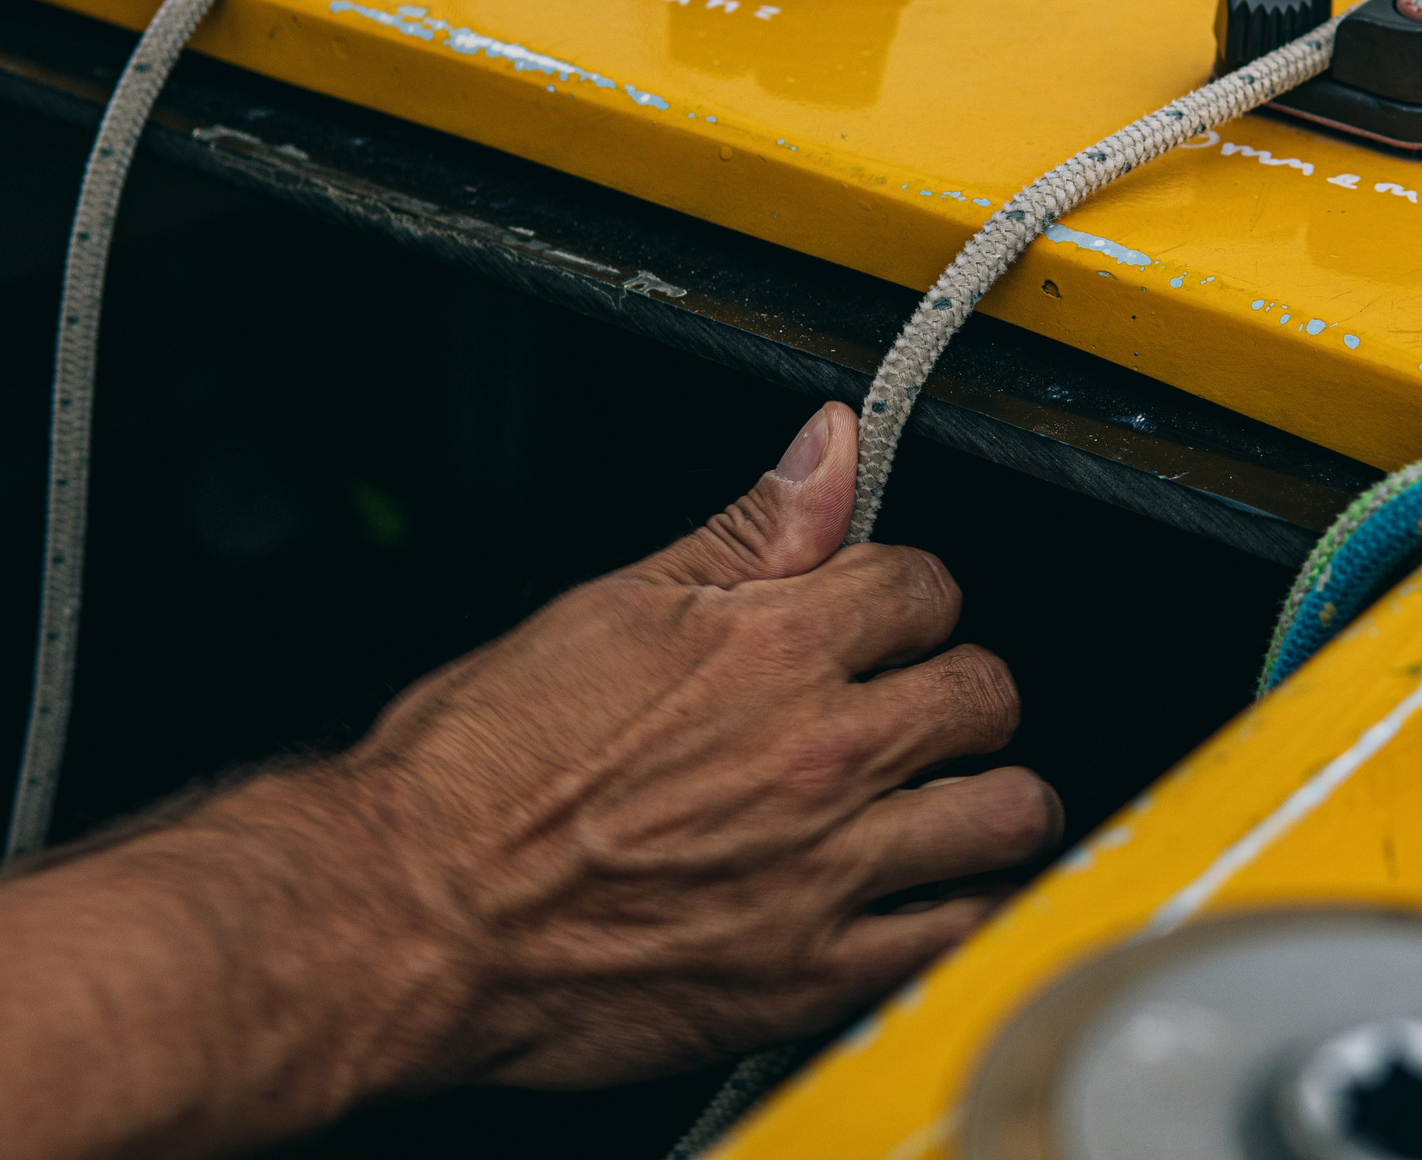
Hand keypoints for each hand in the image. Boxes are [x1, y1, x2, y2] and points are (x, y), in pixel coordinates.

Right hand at [337, 399, 1061, 1089]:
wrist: (412, 912)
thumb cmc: (482, 772)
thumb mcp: (611, 604)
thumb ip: (749, 529)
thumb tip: (830, 447)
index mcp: (773, 648)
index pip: (927, 586)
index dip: (908, 596)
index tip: (887, 618)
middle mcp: (820, 753)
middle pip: (987, 692)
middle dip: (961, 687)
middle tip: (921, 707)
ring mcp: (827, 868)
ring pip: (1009, 812)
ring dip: (991, 796)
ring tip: (951, 799)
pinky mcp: (811, 974)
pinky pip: (963, 934)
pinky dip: (969, 909)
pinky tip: (937, 893)